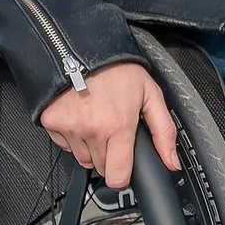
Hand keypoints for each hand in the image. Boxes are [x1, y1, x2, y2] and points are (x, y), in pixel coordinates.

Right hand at [37, 62, 178, 191]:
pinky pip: (65, 145)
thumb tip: (172, 162)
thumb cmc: (117, 70)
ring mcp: (69, 128)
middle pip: (102, 168)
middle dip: (110, 155)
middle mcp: (92, 130)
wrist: (81, 48)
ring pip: (83, 159)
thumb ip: (164, 132)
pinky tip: (81, 116)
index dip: (123, 175)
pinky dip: (73, 136)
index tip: (125, 167)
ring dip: (92, 147)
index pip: (117, 177)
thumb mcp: (150, 95)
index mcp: (118, 126)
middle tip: (113, 129)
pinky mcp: (52, 123)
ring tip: (97, 119)